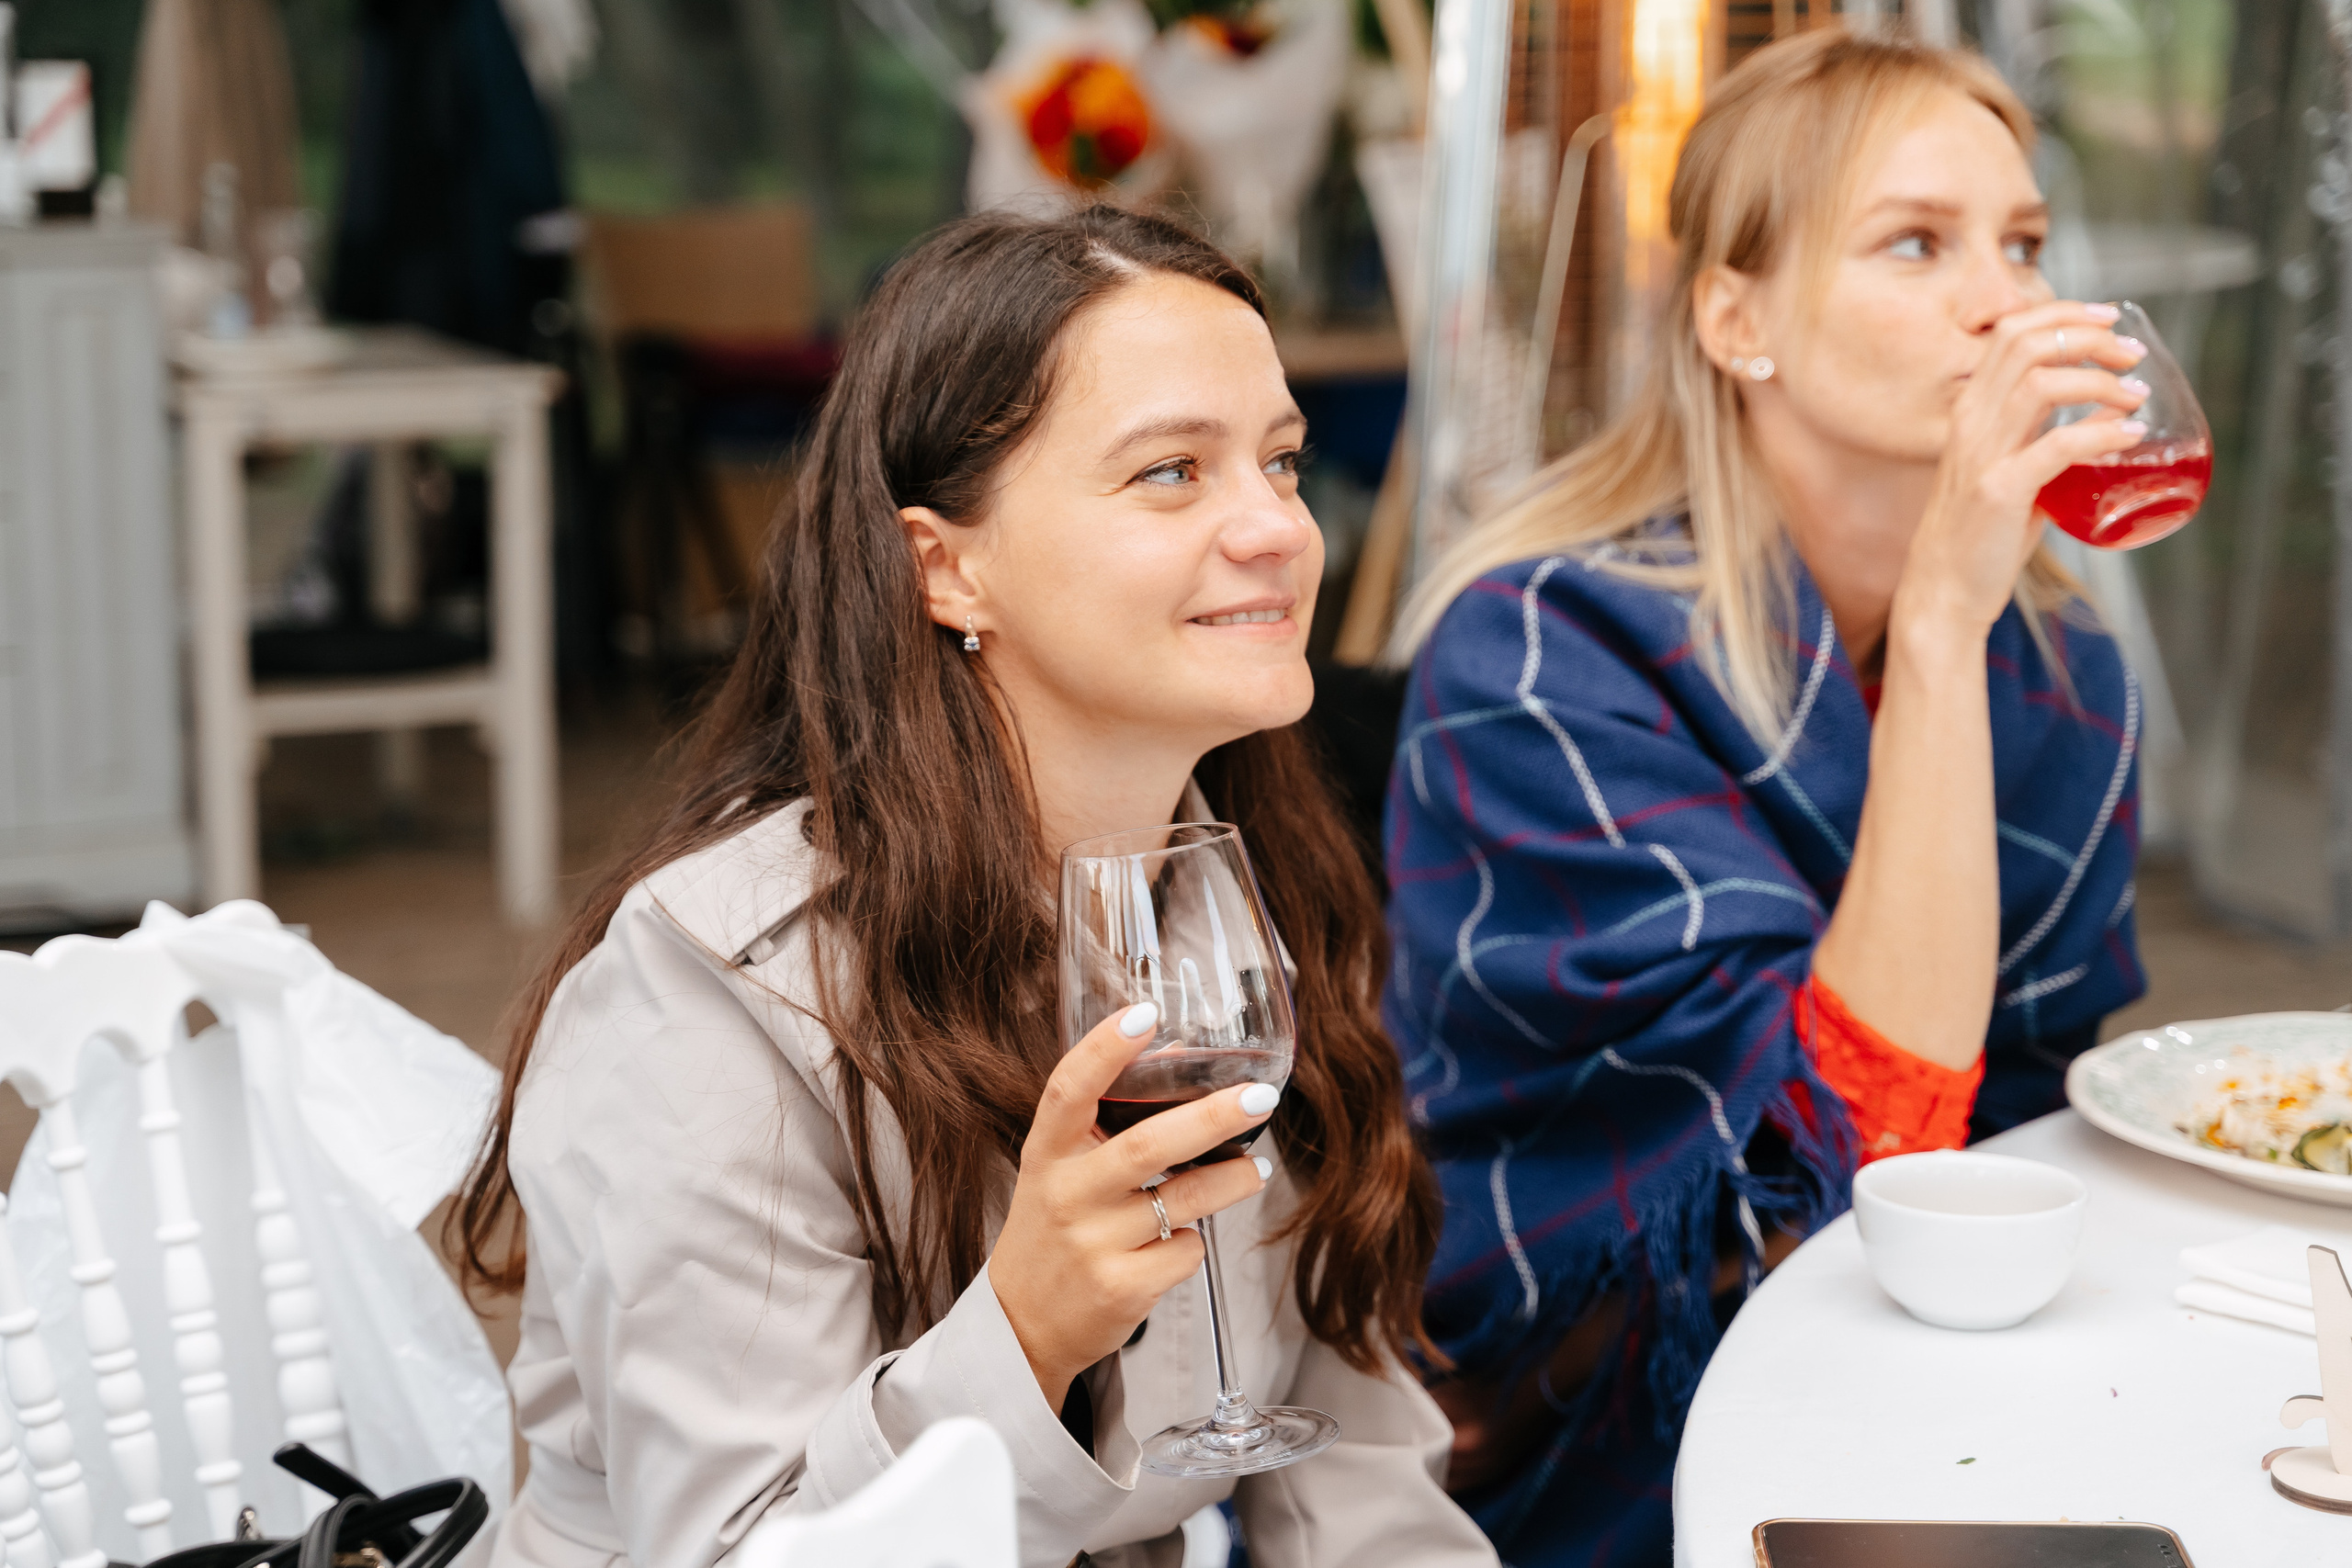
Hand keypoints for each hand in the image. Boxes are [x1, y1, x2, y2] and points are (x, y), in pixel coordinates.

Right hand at [991, 1002, 1277, 1409]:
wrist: (1021, 1326)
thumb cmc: (1053, 1231)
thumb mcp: (1059, 1170)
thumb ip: (1104, 1121)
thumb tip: (1180, 1056)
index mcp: (1047, 1153)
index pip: (1068, 1090)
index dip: (1105, 1050)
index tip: (1144, 1014)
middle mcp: (1066, 1194)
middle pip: (1148, 1145)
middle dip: (1214, 1117)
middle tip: (1261, 1097)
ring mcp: (1092, 1244)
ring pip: (1186, 1199)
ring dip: (1234, 1178)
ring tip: (1255, 1168)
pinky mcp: (1120, 1288)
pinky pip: (1186, 1250)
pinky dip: (1194, 1242)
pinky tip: (1180, 1241)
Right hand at [1896, 300, 2149, 641]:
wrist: (1941, 592)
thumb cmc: (1978, 537)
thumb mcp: (2012, 473)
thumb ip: (2051, 441)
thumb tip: (2110, 417)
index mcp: (1970, 411)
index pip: (2011, 333)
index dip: (2064, 314)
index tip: (2108, 319)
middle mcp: (1970, 423)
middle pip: (2028, 343)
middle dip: (2088, 335)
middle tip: (2130, 353)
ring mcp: (1982, 455)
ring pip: (2042, 382)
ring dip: (2100, 379)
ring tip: (2135, 392)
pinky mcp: (2000, 491)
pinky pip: (2059, 444)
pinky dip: (2103, 433)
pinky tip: (2129, 436)